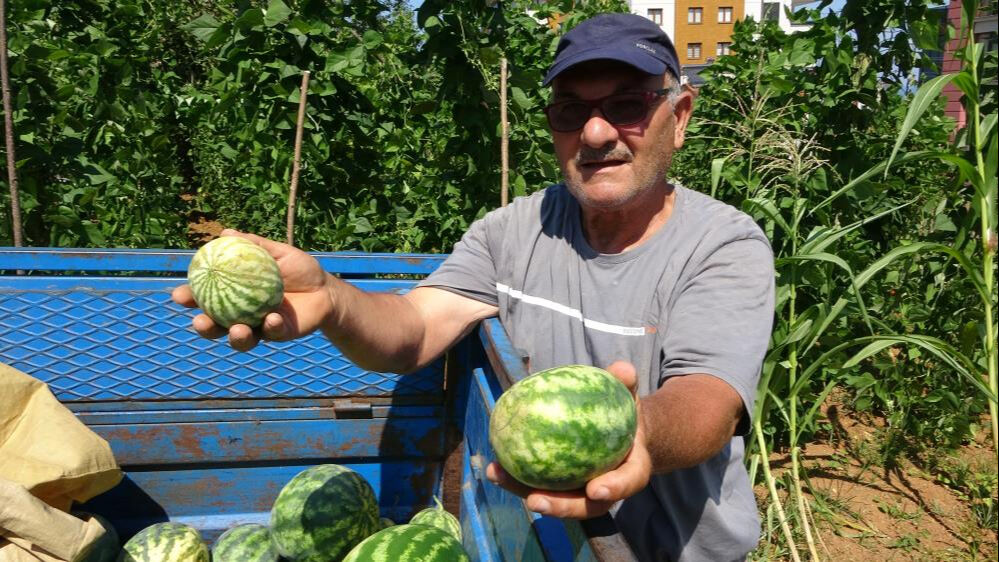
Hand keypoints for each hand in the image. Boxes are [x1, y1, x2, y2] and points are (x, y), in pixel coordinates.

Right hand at [171, 229, 332, 350]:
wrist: (326, 289)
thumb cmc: (299, 269)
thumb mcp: (278, 253)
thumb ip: (254, 245)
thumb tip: (225, 233)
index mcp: (235, 293)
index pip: (206, 296)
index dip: (189, 298)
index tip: (179, 295)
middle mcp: (242, 313)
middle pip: (215, 324)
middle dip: (204, 326)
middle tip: (200, 321)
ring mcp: (259, 326)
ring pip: (239, 337)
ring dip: (234, 336)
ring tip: (237, 330)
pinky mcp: (278, 335)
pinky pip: (270, 334)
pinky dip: (269, 327)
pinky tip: (271, 319)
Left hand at [485, 361, 651, 518]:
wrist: (619, 431)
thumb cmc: (624, 411)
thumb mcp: (628, 394)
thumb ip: (626, 382)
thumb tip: (621, 369)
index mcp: (631, 471)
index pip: (627, 482)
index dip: (613, 489)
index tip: (595, 489)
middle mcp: (606, 490)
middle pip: (585, 506)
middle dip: (560, 507)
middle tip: (535, 500)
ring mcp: (580, 492)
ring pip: (555, 501)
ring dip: (525, 494)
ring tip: (499, 477)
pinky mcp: (558, 488)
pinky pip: (537, 485)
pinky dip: (515, 478)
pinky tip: (493, 466)